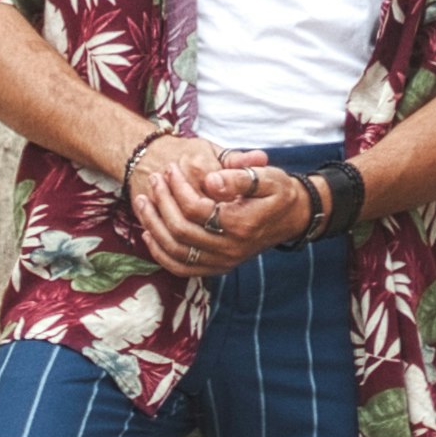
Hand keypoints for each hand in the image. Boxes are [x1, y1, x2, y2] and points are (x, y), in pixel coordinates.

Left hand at [130, 137, 302, 275]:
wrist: (293, 217)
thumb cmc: (278, 192)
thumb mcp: (268, 177)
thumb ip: (239, 177)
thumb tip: (210, 181)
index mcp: (241, 223)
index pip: (195, 208)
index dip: (177, 188)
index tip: (170, 169)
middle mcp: (231, 247)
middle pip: (181, 230)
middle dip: (162, 203)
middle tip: (154, 180)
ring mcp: (224, 261)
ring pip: (176, 251)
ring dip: (153, 226)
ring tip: (142, 201)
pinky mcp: (218, 267)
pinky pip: (182, 268)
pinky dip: (160, 253)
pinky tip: (148, 233)